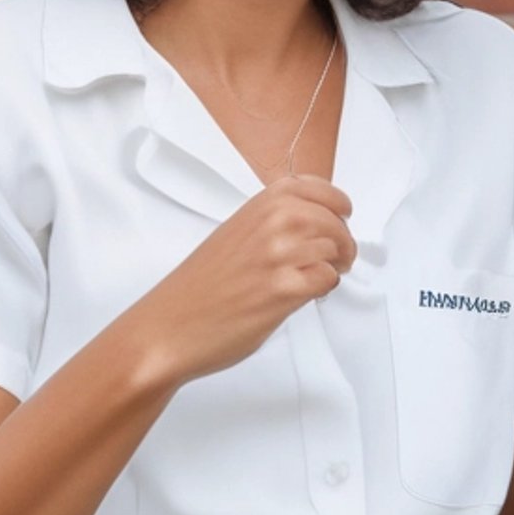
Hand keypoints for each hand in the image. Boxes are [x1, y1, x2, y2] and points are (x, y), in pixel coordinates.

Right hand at [128, 175, 354, 385]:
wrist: (170, 325)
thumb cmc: (200, 286)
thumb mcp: (236, 233)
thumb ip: (272, 221)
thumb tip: (316, 223)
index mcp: (261, 203)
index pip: (320, 189)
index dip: (338, 204)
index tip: (343, 215)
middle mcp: (273, 222)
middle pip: (335, 221)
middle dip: (344, 241)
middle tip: (341, 258)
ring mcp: (279, 254)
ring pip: (336, 250)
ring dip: (336, 266)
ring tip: (320, 277)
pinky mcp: (284, 290)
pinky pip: (327, 279)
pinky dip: (325, 287)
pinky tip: (308, 293)